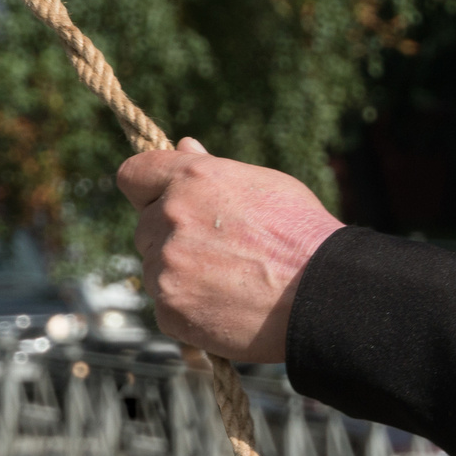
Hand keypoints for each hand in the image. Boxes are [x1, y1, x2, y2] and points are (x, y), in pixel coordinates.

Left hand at [116, 138, 343, 363]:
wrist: (322, 293)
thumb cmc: (300, 232)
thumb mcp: (263, 184)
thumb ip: (212, 169)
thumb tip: (184, 145)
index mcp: (190, 179)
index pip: (133, 174)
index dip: (147, 187)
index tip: (161, 199)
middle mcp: (169, 218)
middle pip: (146, 225)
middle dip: (171, 234)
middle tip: (218, 249)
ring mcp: (165, 267)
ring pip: (154, 267)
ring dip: (179, 272)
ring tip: (229, 281)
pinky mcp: (169, 309)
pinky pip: (166, 304)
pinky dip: (188, 306)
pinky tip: (226, 304)